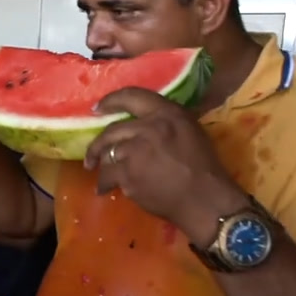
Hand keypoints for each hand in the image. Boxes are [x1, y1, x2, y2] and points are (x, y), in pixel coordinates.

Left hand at [84, 87, 248, 245]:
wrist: (204, 199)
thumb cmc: (203, 167)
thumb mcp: (190, 131)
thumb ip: (164, 122)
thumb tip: (140, 123)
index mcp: (167, 114)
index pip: (132, 96)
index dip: (111, 100)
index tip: (97, 108)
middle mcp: (148, 127)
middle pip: (111, 130)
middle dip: (97, 145)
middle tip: (91, 155)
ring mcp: (135, 150)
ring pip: (107, 154)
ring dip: (103, 167)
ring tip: (103, 179)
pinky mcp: (127, 173)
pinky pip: (109, 175)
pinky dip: (107, 184)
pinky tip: (107, 190)